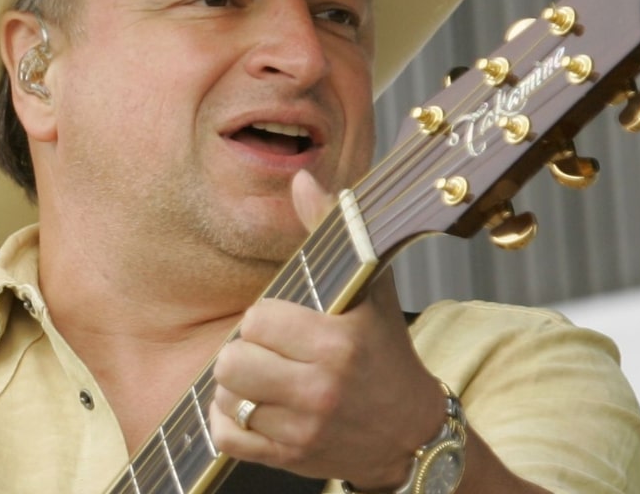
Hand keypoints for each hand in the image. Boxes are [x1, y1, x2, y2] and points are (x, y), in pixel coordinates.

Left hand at [207, 171, 447, 488]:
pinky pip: (227, 437)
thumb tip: (302, 180)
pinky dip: (232, 423)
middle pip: (233, 360)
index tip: (288, 324)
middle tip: (272, 354)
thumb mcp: (367, 288)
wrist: (412, 434)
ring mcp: (305, 429)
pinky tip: (256, 409)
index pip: (257, 319)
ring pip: (228, 397)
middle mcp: (322, 388)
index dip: (266, 319)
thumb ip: (329, 232)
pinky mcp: (290, 458)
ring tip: (265, 381)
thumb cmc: (384, 353)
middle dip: (247, 353)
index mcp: (339, 341)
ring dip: (238, 388)